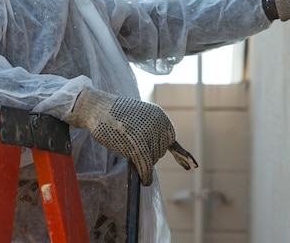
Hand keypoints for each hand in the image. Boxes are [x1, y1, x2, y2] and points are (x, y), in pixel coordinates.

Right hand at [64, 87, 197, 185]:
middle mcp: (158, 124)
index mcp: (160, 116)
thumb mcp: (138, 117)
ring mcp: (148, 134)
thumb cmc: (115, 114)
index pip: (171, 141)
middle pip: (160, 151)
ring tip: (125, 146)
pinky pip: (146, 165)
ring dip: (142, 161)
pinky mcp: (138, 144)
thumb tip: (165, 151)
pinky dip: (146, 175)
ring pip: (152, 159)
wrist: (98, 107)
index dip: (177, 154)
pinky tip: (145, 181)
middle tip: (131, 146)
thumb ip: (151, 130)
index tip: (191, 166)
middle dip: (149, 155)